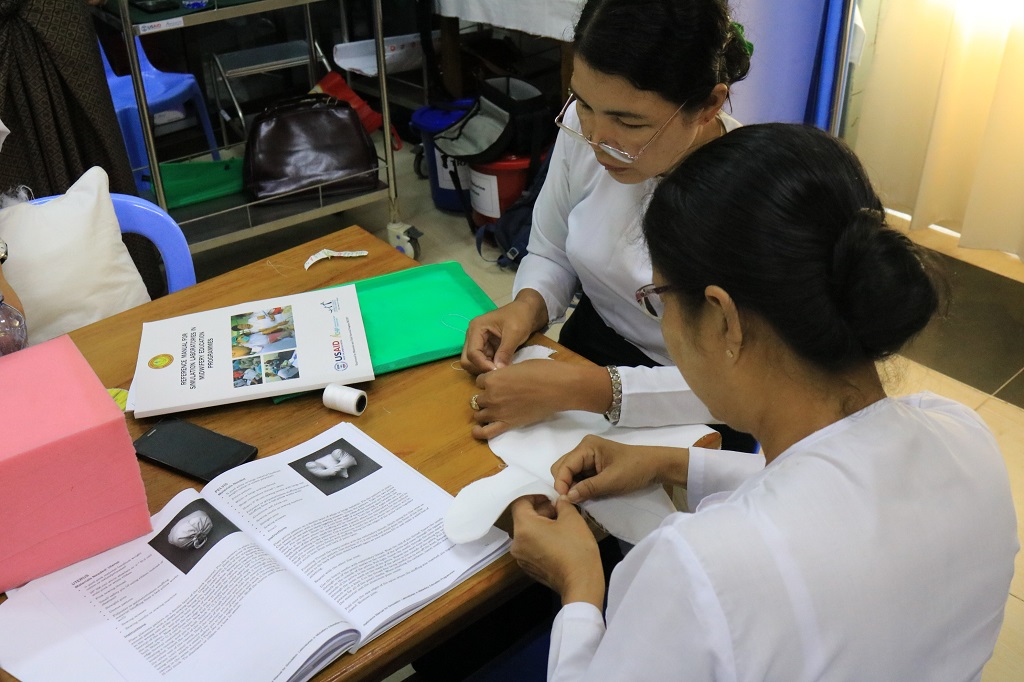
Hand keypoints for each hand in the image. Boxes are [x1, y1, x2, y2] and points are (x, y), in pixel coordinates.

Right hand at [461, 291, 546, 372]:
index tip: (499, 371)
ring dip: (484, 369)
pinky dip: (489, 367)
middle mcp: (472, 335)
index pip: (472, 353)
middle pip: (467, 360)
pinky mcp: (485, 348)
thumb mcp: (515, 333)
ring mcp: (478, 342)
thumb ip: (505, 351)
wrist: (527, 311)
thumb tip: (498, 370)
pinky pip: (482, 362)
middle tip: (498, 373)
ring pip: (473, 363)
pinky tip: (501, 367)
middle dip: (480, 368)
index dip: (483, 365)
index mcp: (476, 328)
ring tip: (501, 370)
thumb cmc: (520, 317)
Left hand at [470, 361, 611, 439]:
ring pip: (479, 414)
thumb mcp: (519, 366)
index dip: (487, 382)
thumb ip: (505, 374)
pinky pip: (485, 432)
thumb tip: (504, 378)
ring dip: (484, 412)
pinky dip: (478, 432)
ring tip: (492, 412)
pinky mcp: (507, 424)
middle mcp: (491, 396)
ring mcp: (497, 412)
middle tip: (498, 397)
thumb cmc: (542, 371)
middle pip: (478, 399)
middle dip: (486, 397)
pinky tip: (476, 431)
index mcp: (493, 378)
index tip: (496, 383)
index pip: (479, 381)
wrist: (558, 388)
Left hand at [510, 496, 604, 607]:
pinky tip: (558, 540)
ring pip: (527, 533)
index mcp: (523, 527)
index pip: (520, 502)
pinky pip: (531, 546)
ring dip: (541, 525)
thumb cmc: (575, 548)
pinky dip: (540, 539)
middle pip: (523, 518)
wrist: (581, 583)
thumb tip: (558, 501)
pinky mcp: (529, 568)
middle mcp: (516, 543)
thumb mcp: (571, 518)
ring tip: (561, 524)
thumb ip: (562, 503)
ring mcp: (521, 558)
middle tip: (560, 509)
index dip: (535, 495)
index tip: (550, 496)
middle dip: (541, 510)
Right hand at [551, 435, 688, 502]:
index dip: (561, 483)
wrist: (656, 466)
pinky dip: (579, 487)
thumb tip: (566, 497)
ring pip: (569, 474)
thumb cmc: (635, 469)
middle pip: (562, 468)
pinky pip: (579, 477)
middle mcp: (584, 449)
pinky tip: (585, 496)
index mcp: (587, 446)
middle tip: (573, 501)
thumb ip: (588, 488)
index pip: (564, 466)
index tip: (565, 501)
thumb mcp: (612, 481)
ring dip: (572, 487)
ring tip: (580, 500)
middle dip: (564, 485)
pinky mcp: (593, 466)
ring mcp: (588, 458)